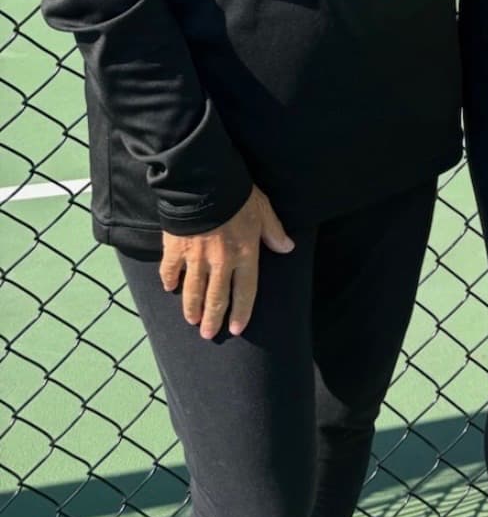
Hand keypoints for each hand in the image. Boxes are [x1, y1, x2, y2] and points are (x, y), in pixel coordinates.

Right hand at [159, 185, 294, 337]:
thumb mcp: (263, 210)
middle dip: (213, 318)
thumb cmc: (238, 194)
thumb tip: (287, 248)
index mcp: (244, 253)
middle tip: (208, 333)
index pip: (245, 291)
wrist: (204, 182)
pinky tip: (169, 289)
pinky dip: (169, 281)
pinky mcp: (175, 249)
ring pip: (193, 291)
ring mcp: (195, 258)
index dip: (241, 311)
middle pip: (216, 298)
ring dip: (192, 308)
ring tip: (192, 321)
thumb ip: (274, 231)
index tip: (236, 328)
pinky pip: (169, 271)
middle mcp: (220, 262)